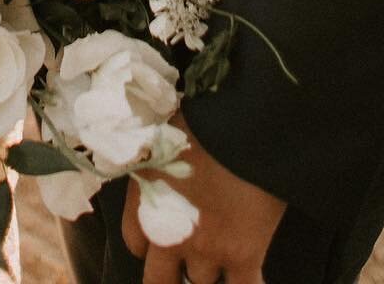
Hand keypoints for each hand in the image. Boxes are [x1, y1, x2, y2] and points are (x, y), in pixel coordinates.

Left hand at [122, 113, 284, 283]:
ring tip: (221, 253)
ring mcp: (206, 248)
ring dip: (209, 270)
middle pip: (160, 279)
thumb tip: (161, 164)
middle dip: (172, 273)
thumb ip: (156, 164)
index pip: (134, 244)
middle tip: (189, 255)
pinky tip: (250, 276)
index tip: (162, 238)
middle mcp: (168, 233)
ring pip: (201, 283)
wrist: (242, 122)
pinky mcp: (244, 254)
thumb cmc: (201, 117)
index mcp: (145, 201)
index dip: (149, 243)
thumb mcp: (163, 138)